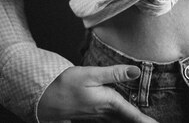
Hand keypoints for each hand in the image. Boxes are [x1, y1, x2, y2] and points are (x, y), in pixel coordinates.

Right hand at [37, 64, 157, 121]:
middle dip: (140, 122)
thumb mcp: (90, 74)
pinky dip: (119, 121)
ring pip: (119, 122)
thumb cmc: (66, 85)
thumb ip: (114, 73)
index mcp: (108, 102)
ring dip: (130, 121)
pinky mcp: (90, 116)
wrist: (43, 99)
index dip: (145, 121)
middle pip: (127, 120)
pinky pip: (110, 122)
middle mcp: (104, 113)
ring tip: (143, 121)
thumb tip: (136, 71)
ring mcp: (97, 117)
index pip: (132, 113)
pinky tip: (122, 119)